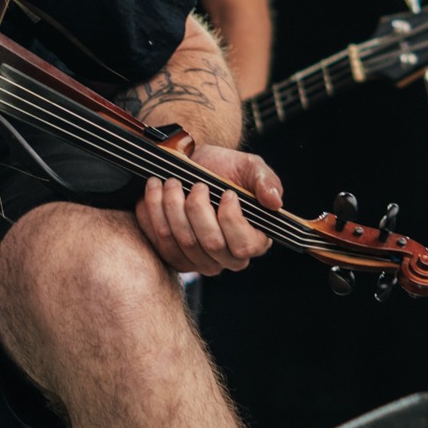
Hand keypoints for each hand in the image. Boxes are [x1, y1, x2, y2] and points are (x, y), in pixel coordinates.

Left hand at [134, 145, 281, 275]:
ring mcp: (198, 261)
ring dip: (172, 206)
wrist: (193, 165)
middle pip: (210, 243)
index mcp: (253, 240)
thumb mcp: (251, 168)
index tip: (226, 193)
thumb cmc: (225, 169)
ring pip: (181, 241)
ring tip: (171, 182)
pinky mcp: (172, 256)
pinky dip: (152, 212)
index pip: (244, 246)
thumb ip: (266, 181)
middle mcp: (227, 258)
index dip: (232, 219)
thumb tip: (275, 202)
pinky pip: (158, 241)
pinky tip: (155, 191)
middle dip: (198, 207)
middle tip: (196, 184)